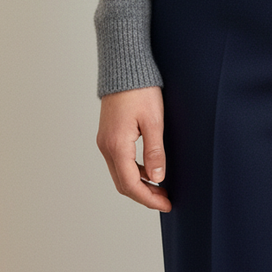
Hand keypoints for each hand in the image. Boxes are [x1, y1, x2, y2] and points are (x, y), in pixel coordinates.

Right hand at [96, 85, 171, 211]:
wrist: (124, 67)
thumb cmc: (140, 90)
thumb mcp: (154, 120)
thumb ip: (155, 151)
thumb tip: (158, 178)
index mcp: (117, 146)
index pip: (131, 184)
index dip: (149, 199)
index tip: (166, 204)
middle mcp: (106, 146)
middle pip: (123, 183)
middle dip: (144, 195)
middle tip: (165, 200)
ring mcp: (105, 141)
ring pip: (120, 173)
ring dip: (139, 183)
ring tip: (161, 186)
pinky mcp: (108, 135)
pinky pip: (119, 161)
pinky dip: (134, 170)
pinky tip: (150, 168)